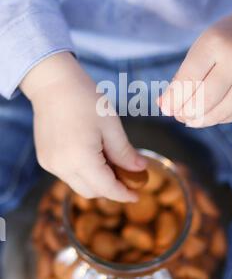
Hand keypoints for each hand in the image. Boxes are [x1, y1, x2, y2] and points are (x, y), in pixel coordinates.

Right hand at [21, 53, 145, 200]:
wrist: (53, 84)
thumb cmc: (85, 99)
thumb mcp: (111, 125)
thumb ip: (124, 152)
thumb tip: (140, 169)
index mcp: (81, 159)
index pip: (106, 188)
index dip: (124, 194)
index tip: (137, 194)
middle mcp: (62, 167)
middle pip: (91, 192)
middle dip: (111, 189)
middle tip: (127, 175)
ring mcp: (50, 164)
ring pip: (79, 185)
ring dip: (96, 181)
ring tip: (111, 162)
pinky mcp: (45, 159)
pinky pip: (67, 175)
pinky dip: (83, 173)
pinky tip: (93, 156)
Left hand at [159, 5, 231, 126]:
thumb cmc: (223, 41)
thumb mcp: (201, 48)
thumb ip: (183, 76)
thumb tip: (164, 106)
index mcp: (216, 43)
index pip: (189, 79)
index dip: (174, 98)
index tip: (165, 108)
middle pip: (205, 99)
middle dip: (186, 112)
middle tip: (178, 114)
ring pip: (220, 112)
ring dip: (200, 120)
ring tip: (189, 119)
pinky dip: (217, 118)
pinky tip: (209, 115)